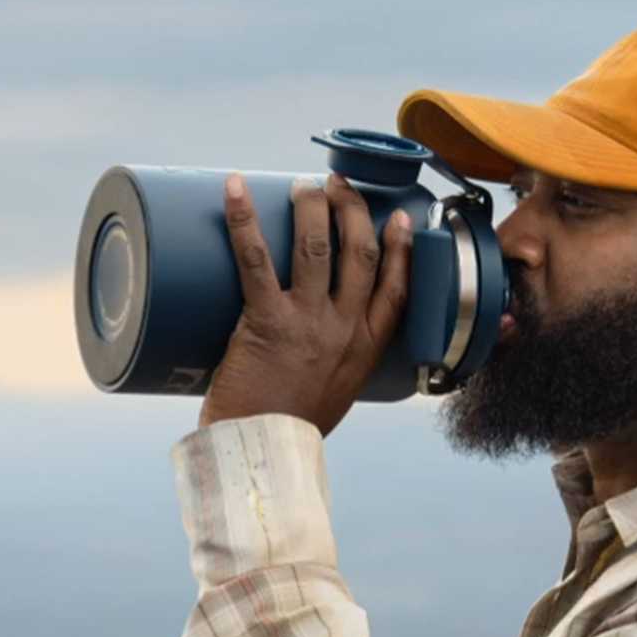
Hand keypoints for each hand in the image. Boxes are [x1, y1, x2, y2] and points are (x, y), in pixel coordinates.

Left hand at [199, 172, 412, 433]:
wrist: (263, 452)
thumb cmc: (293, 426)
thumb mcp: (337, 391)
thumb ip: (338, 360)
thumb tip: (319, 339)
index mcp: (367, 348)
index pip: (398, 286)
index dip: (401, 246)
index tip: (397, 218)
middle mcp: (345, 329)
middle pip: (361, 253)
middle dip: (352, 210)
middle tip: (339, 186)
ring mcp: (309, 323)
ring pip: (318, 246)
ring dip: (311, 206)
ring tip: (304, 185)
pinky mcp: (266, 321)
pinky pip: (255, 258)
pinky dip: (243, 217)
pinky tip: (235, 187)